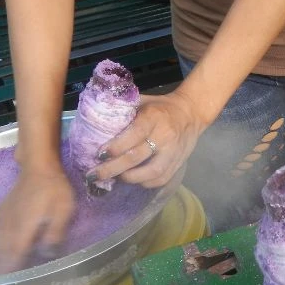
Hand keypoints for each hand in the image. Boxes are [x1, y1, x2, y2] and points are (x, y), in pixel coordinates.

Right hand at [0, 161, 74, 275]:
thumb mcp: (63, 211)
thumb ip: (54, 233)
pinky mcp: (0, 212)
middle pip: (0, 252)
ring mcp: (2, 218)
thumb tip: (47, 255)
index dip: (9, 270)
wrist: (38, 165)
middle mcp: (9, 225)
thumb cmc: (54, 189)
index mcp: (24, 228)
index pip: (14, 254)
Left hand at [91, 90, 206, 187]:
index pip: (134, 134)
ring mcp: (173, 152)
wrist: (190, 114)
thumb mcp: (142, 101)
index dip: (115, 147)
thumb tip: (96, 122)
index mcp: (153, 117)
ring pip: (150, 173)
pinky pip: (160, 180)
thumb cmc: (159, 107)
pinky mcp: (178, 164)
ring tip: (114, 178)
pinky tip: (131, 180)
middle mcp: (165, 136)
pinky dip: (143, 183)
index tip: (99, 154)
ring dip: (129, 178)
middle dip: (112, 168)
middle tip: (94, 175)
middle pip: (137, 157)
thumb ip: (123, 111)